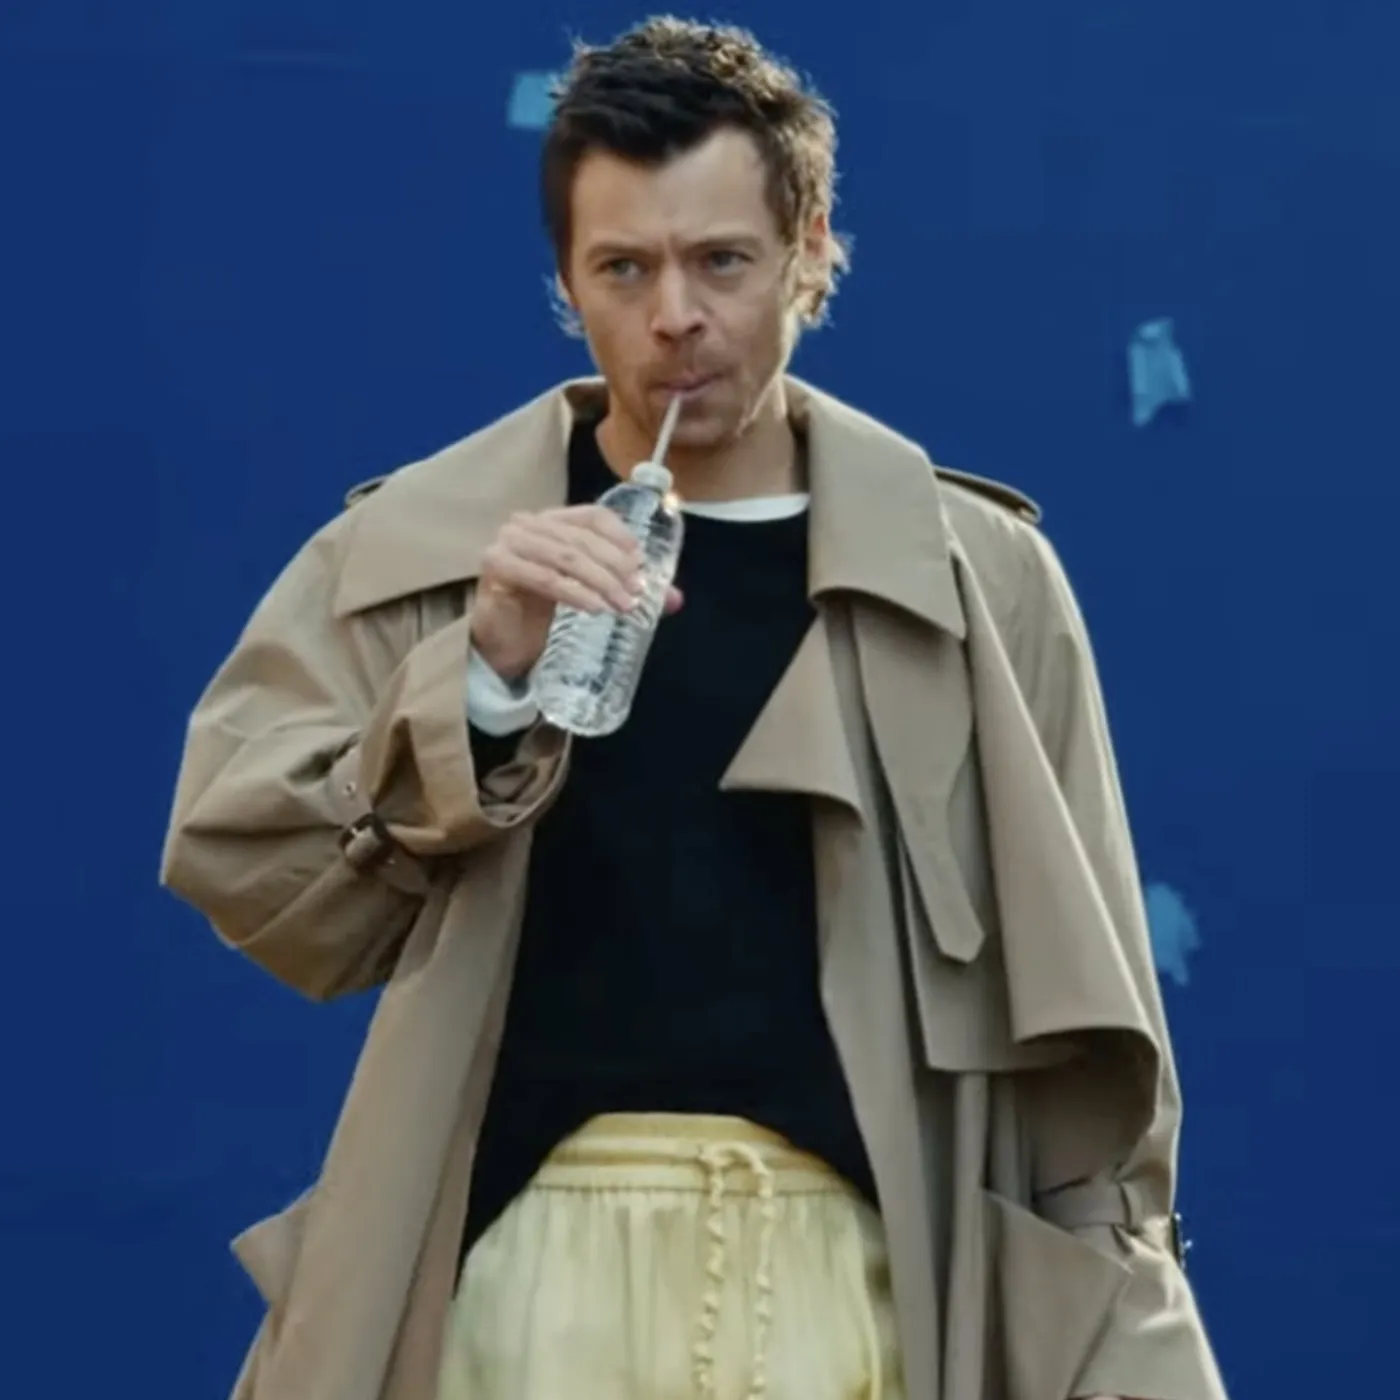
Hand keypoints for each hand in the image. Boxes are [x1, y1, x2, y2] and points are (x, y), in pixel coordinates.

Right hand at [471, 505, 682, 680]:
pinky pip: (542, 577)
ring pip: (565, 556)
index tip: (641, 563)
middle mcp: (529, 523)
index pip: (593, 515)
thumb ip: (628, 590)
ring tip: (622, 606)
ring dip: (599, 581)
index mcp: (554, 520)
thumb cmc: (544, 612)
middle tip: (637, 594)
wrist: (502, 641)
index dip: (620, 536)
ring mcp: (509, 541)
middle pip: (581, 538)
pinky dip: (572, 592)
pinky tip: (593, 608)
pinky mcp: (496, 565)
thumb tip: (676, 600)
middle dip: (615, 567)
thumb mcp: (590, 593)